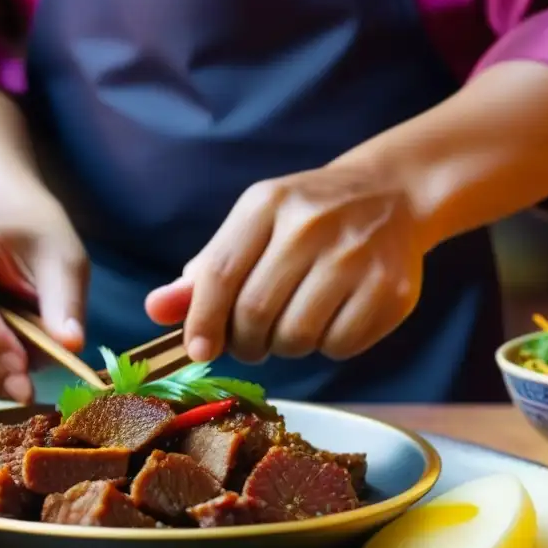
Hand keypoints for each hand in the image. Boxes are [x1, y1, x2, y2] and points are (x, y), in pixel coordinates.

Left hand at [146, 161, 426, 363]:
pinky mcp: (391, 289)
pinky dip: (328, 347)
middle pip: (255, 313)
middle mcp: (312, 225)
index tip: (199, 350)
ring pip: (296, 337)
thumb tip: (156, 310)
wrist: (391, 196)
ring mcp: (356, 256)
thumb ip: (206, 272)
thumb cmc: (305, 220)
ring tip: (293, 323)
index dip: (203, 321)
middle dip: (244, 341)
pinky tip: (331, 320)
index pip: (220, 274)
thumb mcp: (252, 228)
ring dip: (285, 346)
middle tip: (252, 340)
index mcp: (267, 205)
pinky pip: (340, 346)